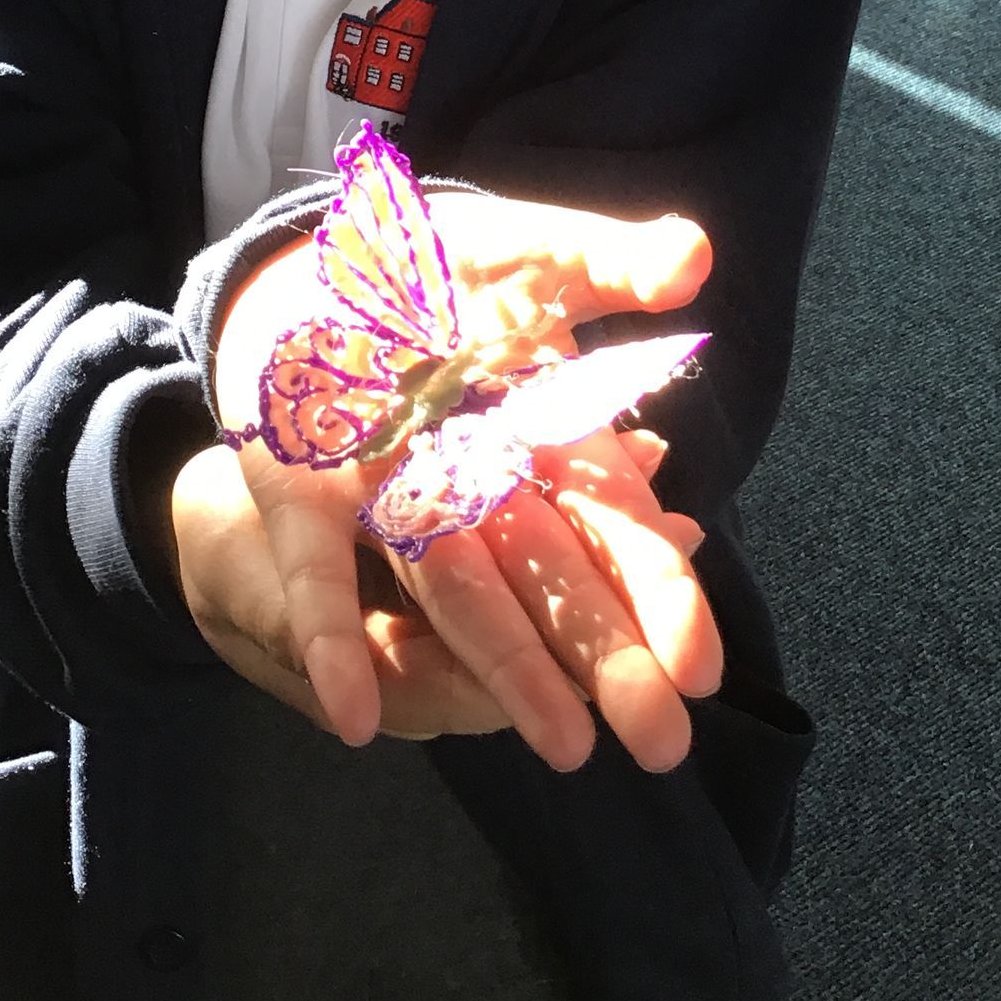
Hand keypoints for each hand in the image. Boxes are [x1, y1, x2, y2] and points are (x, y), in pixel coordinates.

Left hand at [211, 196, 722, 772]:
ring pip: (459, 596)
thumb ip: (604, 259)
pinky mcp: (301, 497)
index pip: (610, 516)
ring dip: (508, 672)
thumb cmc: (430, 269)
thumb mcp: (525, 250)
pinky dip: (336, 640)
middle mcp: (473, 481)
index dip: (654, 584)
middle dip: (605, 655)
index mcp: (535, 430)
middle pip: (551, 576)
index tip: (700, 660)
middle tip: (664, 740)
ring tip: (565, 750)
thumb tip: (696, 259)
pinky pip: (318, 576)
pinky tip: (351, 715)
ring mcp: (389, 498)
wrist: (312, 266)